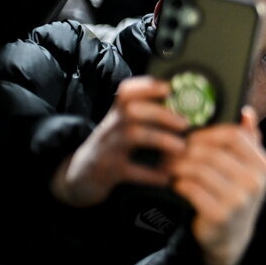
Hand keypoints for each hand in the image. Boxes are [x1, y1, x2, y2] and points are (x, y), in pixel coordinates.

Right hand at [52, 76, 188, 206]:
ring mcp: (107, 148)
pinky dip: (150, 174)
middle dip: (162, 114)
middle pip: (132, 110)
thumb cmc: (112, 148)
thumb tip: (181, 104)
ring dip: (161, 139)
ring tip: (182, 147)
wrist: (80, 175)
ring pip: (133, 135)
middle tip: (185, 124)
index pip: (126, 92)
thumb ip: (144, 115)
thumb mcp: (120, 127)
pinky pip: (131, 170)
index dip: (146, 86)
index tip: (168, 88)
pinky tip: (167, 177)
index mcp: (115, 115)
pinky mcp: (107, 171)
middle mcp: (110, 127)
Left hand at [170, 107, 265, 264]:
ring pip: (199, 169)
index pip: (234, 136)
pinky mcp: (219, 215)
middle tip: (172, 152)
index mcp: (264, 165)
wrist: (231, 238)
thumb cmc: (236, 195)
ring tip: (171, 167)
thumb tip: (247, 111)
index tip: (193, 138)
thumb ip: (249, 140)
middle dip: (187, 150)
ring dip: (179, 167)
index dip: (209, 133)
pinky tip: (178, 184)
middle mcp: (255, 182)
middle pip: (212, 152)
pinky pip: (191, 188)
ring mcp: (238, 199)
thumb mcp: (249, 169)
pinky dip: (180, 184)